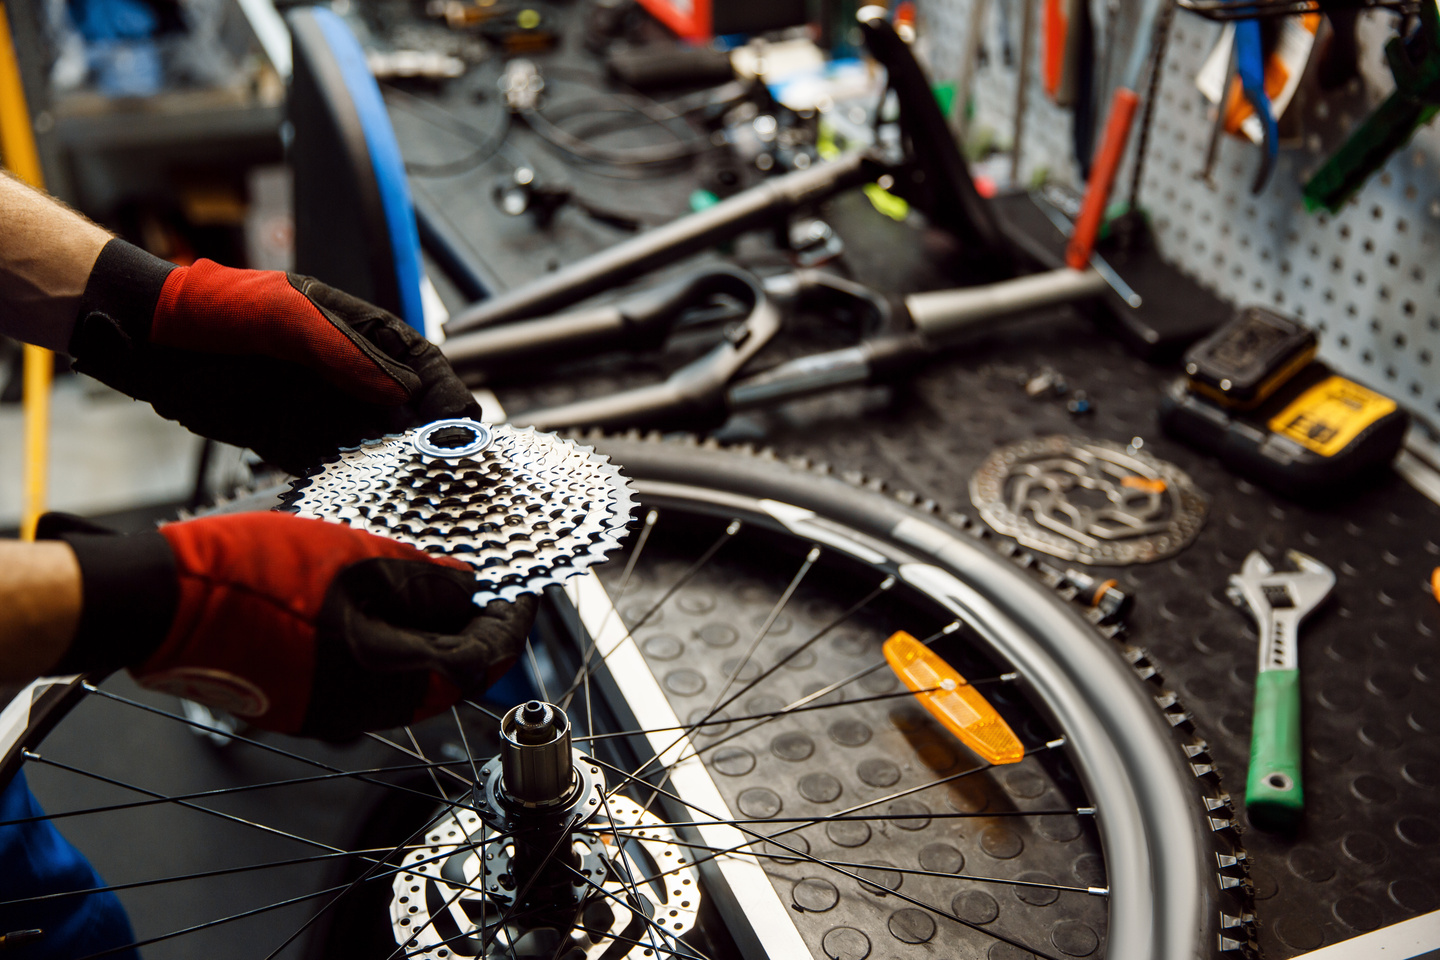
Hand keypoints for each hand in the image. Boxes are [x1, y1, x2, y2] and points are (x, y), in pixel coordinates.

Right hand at [38, 512, 533, 739]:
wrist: (159, 606)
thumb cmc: (248, 578)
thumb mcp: (355, 559)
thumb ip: (423, 580)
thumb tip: (468, 589)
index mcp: (386, 678)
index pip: (478, 663)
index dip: (511, 626)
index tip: (525, 596)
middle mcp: (361, 710)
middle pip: (446, 680)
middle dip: (475, 633)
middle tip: (489, 590)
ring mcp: (325, 712)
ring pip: (407, 681)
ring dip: (432, 638)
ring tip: (440, 588)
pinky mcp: (296, 701)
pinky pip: (365, 679)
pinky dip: (390, 645)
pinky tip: (384, 605)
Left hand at [68, 240, 478, 473]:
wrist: (151, 340)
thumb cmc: (218, 308)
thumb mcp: (287, 317)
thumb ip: (346, 354)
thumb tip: (404, 394)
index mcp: (361, 334)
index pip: (421, 364)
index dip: (444, 394)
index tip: (458, 424)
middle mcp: (351, 376)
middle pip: (408, 412)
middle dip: (428, 440)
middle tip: (443, 468)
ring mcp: (324, 410)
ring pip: (376, 444)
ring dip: (393, 467)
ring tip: (409, 490)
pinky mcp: (293, 442)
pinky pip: (332, 467)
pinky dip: (349, 483)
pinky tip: (362, 496)